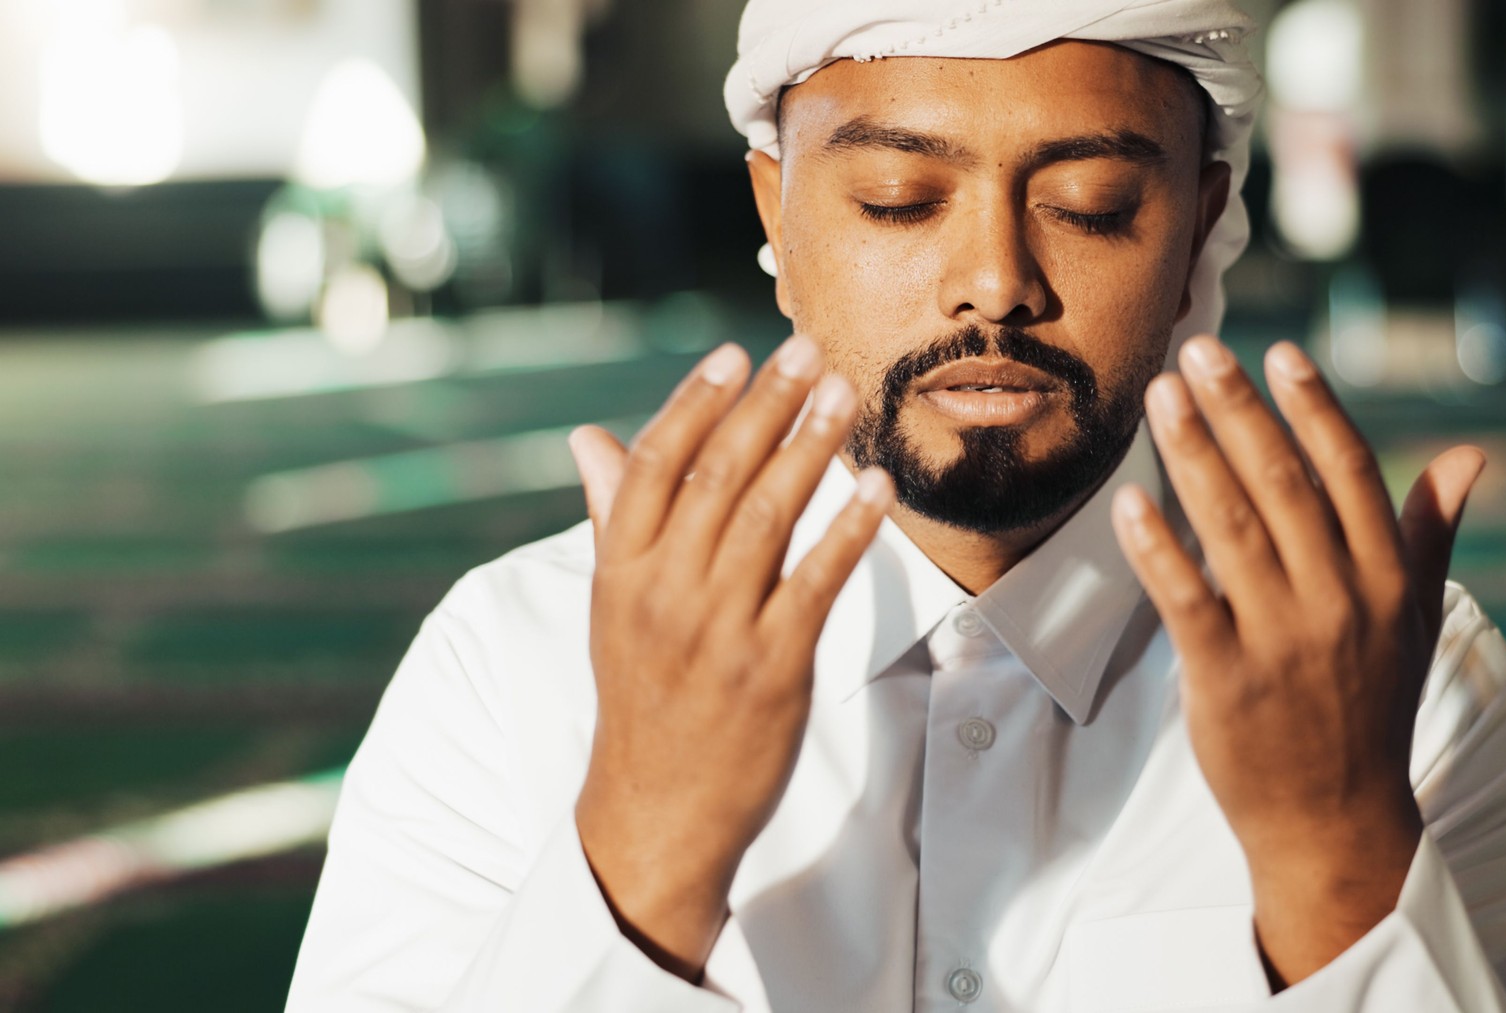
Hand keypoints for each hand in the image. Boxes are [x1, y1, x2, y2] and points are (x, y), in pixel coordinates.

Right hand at [566, 336, 892, 980]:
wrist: (657, 811)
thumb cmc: (642, 699)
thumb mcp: (612, 609)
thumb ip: (612, 519)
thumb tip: (588, 437)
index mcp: (620, 572)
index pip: (655, 464)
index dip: (697, 402)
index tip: (736, 353)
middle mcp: (664, 593)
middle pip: (718, 475)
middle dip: (768, 405)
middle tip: (809, 351)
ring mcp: (718, 630)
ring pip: (768, 515)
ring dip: (811, 447)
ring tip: (845, 394)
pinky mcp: (773, 667)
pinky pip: (818, 580)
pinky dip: (849, 527)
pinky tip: (876, 485)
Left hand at [1111, 335, 1483, 986]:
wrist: (1337, 822)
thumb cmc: (1372, 708)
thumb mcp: (1416, 619)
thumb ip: (1430, 531)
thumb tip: (1470, 454)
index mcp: (1388, 580)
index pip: (1352, 473)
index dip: (1315, 408)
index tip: (1281, 352)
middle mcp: (1341, 601)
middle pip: (1283, 484)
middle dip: (1237, 410)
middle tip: (1197, 352)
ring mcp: (1283, 641)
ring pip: (1231, 526)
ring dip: (1191, 454)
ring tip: (1159, 397)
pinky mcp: (1228, 680)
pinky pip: (1186, 598)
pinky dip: (1157, 546)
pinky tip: (1128, 500)